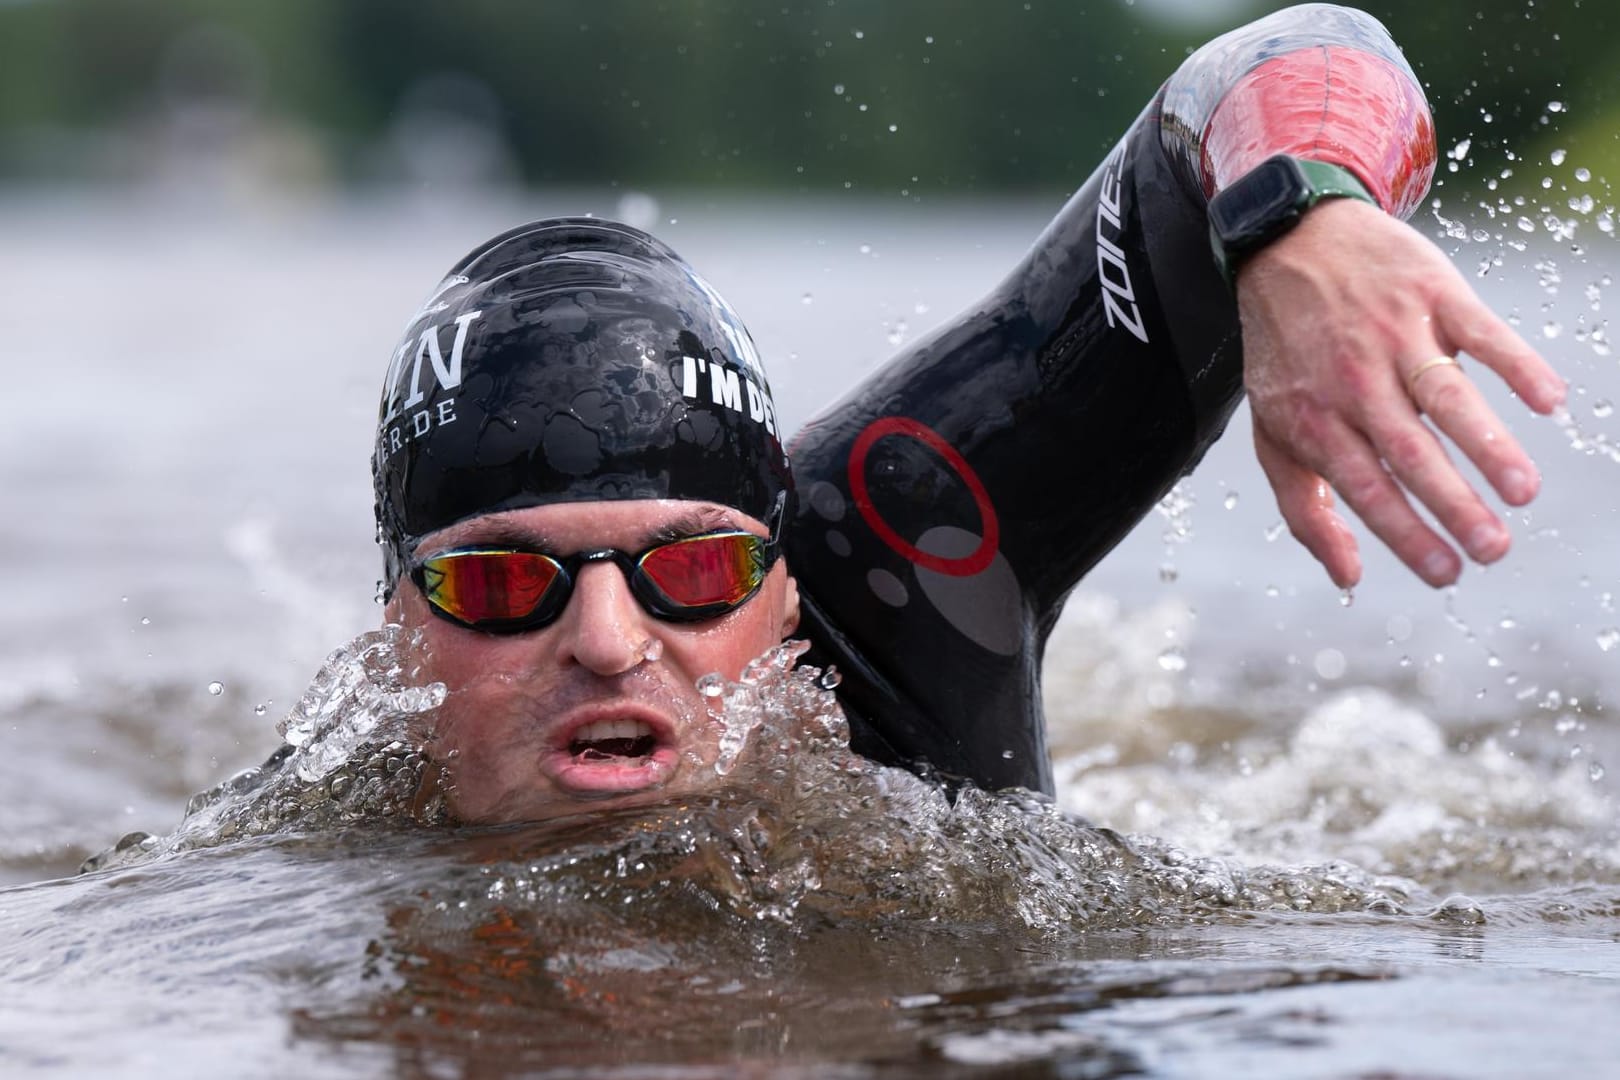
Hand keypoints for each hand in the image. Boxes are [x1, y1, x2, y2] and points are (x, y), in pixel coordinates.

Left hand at [1237, 197, 1566, 588]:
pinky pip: (1481, 331)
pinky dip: (1517, 364)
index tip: (1446, 572)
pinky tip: (1550, 401)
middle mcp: (1353, 381)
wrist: (1288, 241)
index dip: (1405, 531)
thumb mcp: (1272, 429)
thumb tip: (1348, 576)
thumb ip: (1306, 507)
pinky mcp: (1432, 292)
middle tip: (1494, 548)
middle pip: (1409, 451)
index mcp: (1315, 419)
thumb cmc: (1285, 351)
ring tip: (1523, 491)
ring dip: (1488, 445)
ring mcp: (1395, 334)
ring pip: (1446, 397)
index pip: (1365, 487)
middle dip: (1452, 504)